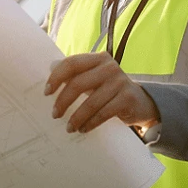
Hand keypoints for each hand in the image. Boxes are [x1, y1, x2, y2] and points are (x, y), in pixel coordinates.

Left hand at [44, 51, 160, 133]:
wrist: (140, 102)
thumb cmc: (109, 90)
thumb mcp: (94, 78)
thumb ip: (75, 73)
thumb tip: (50, 67)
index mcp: (98, 58)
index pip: (72, 63)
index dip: (56, 77)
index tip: (47, 93)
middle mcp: (109, 67)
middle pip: (78, 84)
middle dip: (63, 101)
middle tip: (55, 114)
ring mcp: (120, 82)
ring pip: (91, 102)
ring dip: (77, 117)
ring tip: (69, 127)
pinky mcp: (127, 98)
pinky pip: (103, 113)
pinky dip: (90, 123)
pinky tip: (83, 129)